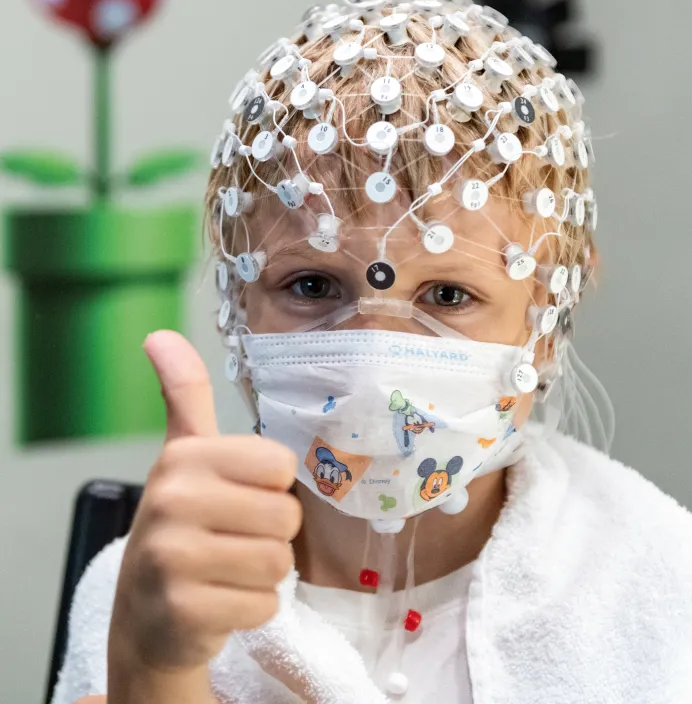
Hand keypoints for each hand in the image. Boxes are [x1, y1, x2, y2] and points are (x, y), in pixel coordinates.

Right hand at [108, 330, 299, 687]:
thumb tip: (161, 335)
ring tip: (226, 571)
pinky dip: (252, 609)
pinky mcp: (185, 611)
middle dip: (270, 535)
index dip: (270, 488)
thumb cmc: (182, 527)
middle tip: (232, 541)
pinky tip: (219, 603)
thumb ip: (184, 396)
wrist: (146, 617)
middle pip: (285, 515)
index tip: (238, 499)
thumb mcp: (184, 456)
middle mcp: (173, 500)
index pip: (280, 465)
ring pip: (278, 561)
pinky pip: (264, 604)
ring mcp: (173, 559)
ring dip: (263, 573)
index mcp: (185, 457)